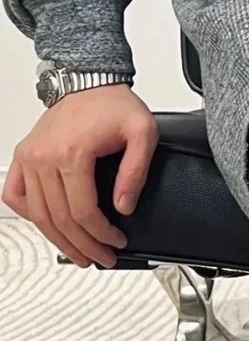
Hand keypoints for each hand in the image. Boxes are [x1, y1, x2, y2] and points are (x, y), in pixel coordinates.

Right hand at [2, 83, 158, 268]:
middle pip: (60, 219)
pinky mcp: (23, 156)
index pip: (83, 211)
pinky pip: (15, 194)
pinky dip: (30, 215)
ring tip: (79, 254)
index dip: (101, 234)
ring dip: (58, 240)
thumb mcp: (143, 133)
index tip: (117, 243)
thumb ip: (136, 172)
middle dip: (83, 246)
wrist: (89, 82)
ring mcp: (29, 158)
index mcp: (72, 154)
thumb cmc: (114, 105)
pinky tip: (48, 226)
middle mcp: (43, 158)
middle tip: (101, 258)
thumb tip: (124, 206)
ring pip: (38, 214)